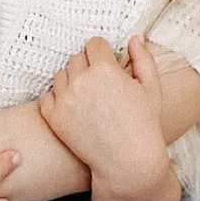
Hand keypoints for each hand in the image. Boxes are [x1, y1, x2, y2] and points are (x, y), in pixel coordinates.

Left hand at [39, 35, 168, 191]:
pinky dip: (58, 100)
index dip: (103, 54)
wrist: (127, 163)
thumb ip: (143, 58)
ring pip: (60, 75)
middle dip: (88, 66)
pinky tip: (74, 109)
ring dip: (72, 81)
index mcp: (105, 69)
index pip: (94, 44)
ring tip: (88, 98)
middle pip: (76, 58)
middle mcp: (81, 81)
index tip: (109, 66)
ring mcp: (64, 100)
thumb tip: (135, 37)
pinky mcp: (53, 117)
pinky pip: (47, 96)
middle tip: (100, 85)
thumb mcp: (151, 88)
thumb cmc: (144, 125)